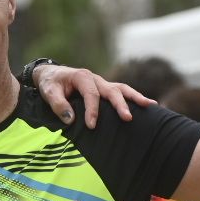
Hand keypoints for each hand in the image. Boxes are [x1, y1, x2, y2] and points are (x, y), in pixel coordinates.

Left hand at [33, 63, 153, 127]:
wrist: (51, 74)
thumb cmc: (50, 84)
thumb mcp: (48, 92)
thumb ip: (58, 105)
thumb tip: (70, 119)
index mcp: (82, 77)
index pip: (91, 95)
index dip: (92, 110)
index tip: (91, 126)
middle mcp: (95, 78)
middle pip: (112, 90)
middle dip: (120, 104)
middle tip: (127, 118)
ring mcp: (102, 83)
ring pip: (122, 88)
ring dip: (136, 97)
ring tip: (151, 106)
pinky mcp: (105, 89)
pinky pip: (121, 92)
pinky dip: (134, 98)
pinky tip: (148, 106)